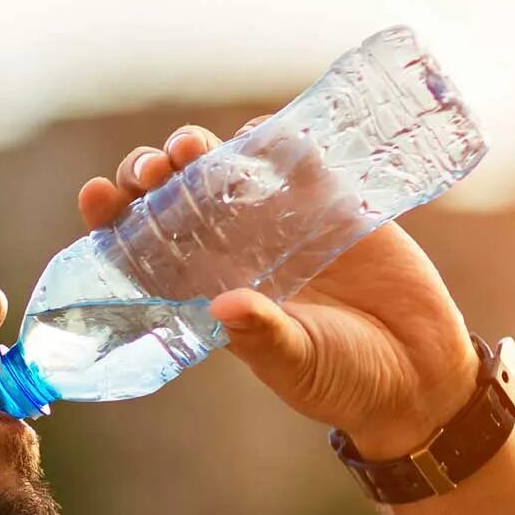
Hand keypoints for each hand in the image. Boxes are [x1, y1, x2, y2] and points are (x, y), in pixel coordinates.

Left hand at [81, 122, 478, 458]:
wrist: (420, 372)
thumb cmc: (344, 379)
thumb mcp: (298, 363)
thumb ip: (263, 336)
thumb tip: (226, 306)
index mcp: (206, 294)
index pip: (143, 250)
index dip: (114, 220)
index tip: (95, 196)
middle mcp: (232, 253)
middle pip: (173, 200)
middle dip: (152, 176)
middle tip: (152, 170)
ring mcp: (278, 223)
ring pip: (223, 170)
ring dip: (200, 151)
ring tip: (190, 147)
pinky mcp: (331, 204)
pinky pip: (293, 160)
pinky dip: (273, 142)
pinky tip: (255, 135)